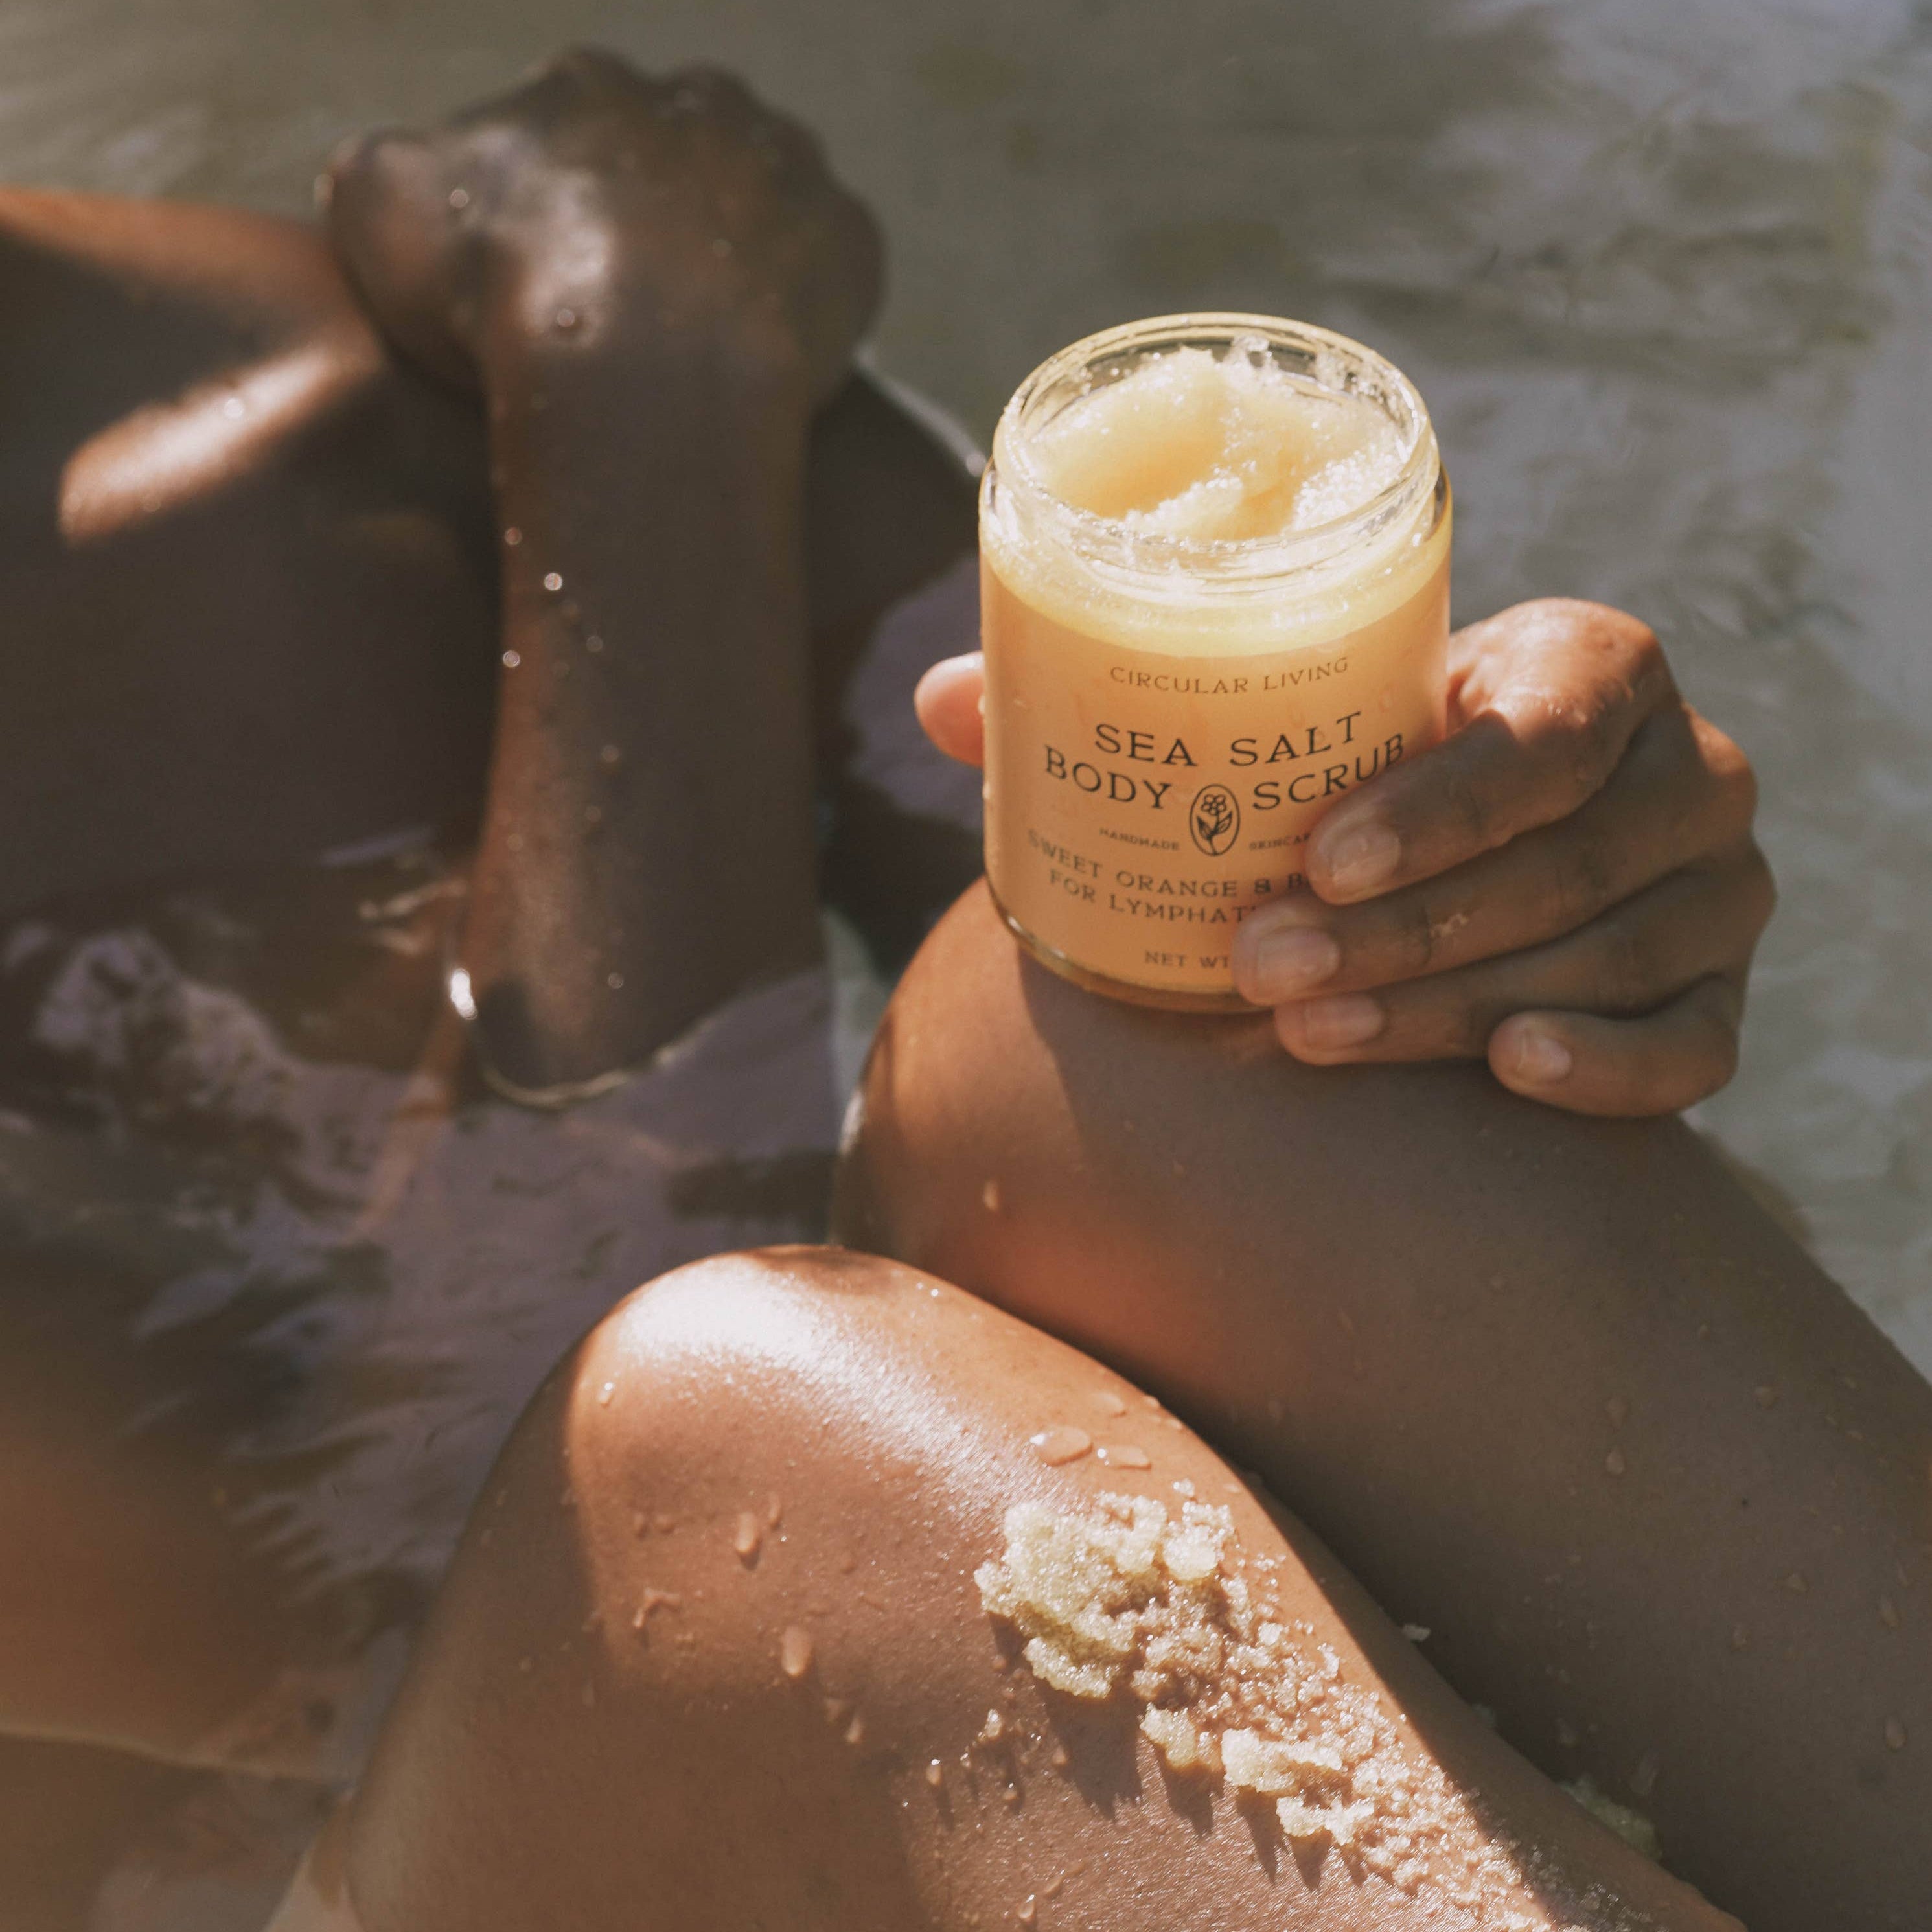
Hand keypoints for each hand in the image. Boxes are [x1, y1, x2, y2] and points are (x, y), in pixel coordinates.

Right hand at [322, 47, 881, 401]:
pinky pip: (836, 266)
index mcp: (587, 83)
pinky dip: (811, 305)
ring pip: (767, 199)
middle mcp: (701, 98)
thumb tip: (401, 174)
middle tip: (639, 309)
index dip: (558, 204)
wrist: (630, 365)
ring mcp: (790, 168)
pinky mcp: (854, 243)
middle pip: (681, 153)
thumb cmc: (492, 290)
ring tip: (714, 338)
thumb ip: (386, 175)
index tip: (551, 274)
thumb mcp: (377, 210)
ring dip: (743, 252)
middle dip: (660, 214)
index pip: (572, 127)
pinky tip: (779, 356)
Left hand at [914, 599, 1773, 1116]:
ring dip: (1453, 1001)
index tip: (1311, 860)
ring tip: (1311, 1034)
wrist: (1485, 856)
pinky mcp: (1719, 993)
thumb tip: (941, 698)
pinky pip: (1698, 1045)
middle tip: (1259, 969)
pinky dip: (1609, 1068)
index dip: (1442, 799)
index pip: (1550, 724)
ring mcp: (1717, 889)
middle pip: (1569, 856)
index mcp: (1587, 666)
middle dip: (1406, 924)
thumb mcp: (1289, 726)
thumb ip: (1133, 702)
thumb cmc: (1364, 778)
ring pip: (1609, 953)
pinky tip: (1509, 1072)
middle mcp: (1681, 768)